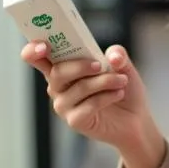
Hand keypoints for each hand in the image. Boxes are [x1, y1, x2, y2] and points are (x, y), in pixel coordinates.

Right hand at [20, 42, 156, 152]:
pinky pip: (88, 105)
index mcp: (62, 67)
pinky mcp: (75, 121)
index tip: (43, 46)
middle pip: (57, 72)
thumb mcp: (122, 64)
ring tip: (122, 80)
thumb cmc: (121, 86)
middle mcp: (58, 86)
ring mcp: (64, 105)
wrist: (134, 117)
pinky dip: (106, 97)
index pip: (36, 57)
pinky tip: (119, 93)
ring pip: (78, 88)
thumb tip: (113, 57)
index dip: (33, 50)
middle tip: (100, 65)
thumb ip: (117, 54)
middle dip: (80, 66)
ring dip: (103, 81)